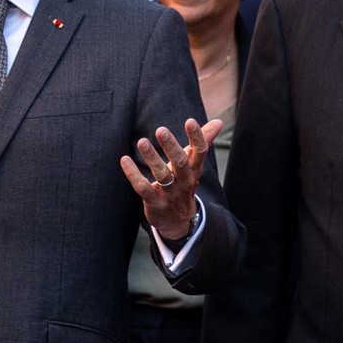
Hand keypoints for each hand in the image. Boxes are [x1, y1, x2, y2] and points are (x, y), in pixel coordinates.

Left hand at [121, 118, 222, 240]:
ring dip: (151, 158)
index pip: (200, 152)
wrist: (179, 221)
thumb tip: (218, 121)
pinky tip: (124, 160)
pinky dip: (133, 174)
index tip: (190, 121)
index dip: (197, 137)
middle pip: (180, 162)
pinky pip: (143, 187)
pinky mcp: (155, 202)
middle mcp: (184, 180)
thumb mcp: (194, 165)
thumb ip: (203, 142)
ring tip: (142, 142)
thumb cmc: (184, 183)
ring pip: (161, 174)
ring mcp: (170, 192)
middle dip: (171, 146)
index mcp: (194, 169)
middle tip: (161, 130)